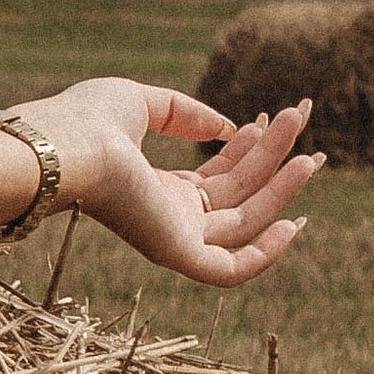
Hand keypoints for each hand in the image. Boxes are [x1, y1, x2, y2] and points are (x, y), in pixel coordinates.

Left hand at [18, 78, 321, 288]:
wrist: (63, 147)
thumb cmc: (86, 121)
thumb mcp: (141, 102)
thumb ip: (184, 113)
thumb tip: (228, 127)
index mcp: (155, 189)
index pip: (217, 179)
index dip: (248, 149)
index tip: (266, 117)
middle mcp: (168, 218)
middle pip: (238, 195)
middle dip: (275, 161)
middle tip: (301, 122)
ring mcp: (173, 238)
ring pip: (244, 223)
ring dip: (281, 189)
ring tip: (310, 154)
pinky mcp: (176, 253)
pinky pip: (231, 270)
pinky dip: (267, 255)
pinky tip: (295, 222)